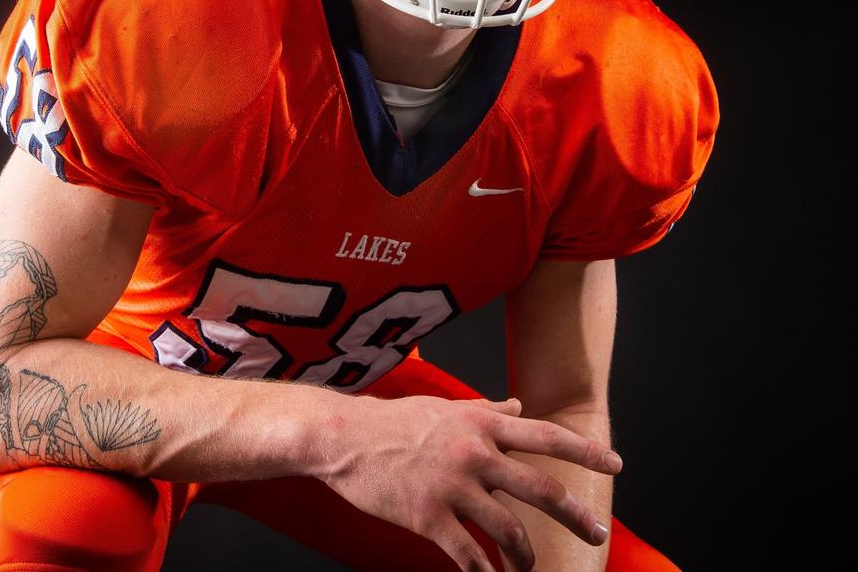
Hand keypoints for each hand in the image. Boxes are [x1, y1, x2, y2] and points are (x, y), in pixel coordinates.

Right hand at [319, 394, 621, 571]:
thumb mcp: (445, 407)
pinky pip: (468, 554)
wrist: (345, 438)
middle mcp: (474, 454)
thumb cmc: (394, 421)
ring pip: (509, 530)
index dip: (584, 453)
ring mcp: (452, 486)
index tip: (616, 465)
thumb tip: (517, 406)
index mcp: (481, 425)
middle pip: (540, 489)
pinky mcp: (428, 516)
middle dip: (576, 515)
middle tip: (597, 533)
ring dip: (527, 556)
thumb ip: (485, 410)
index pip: (545, 436)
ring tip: (531, 568)